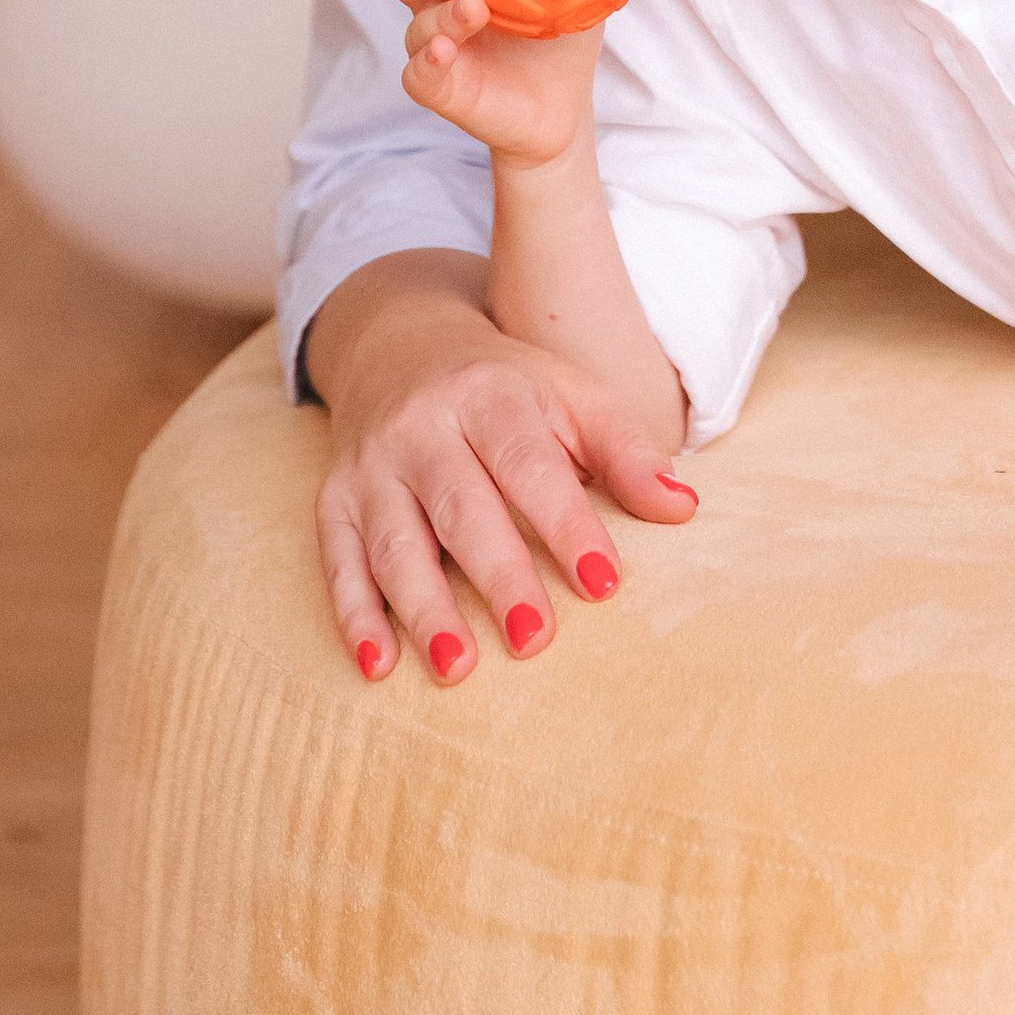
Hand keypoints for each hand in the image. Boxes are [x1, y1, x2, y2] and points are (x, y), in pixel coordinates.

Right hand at [307, 253, 698, 689]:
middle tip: (536, 642)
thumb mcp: (571, 395)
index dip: (567, 524)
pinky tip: (379, 665)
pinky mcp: (331, 499)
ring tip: (458, 670)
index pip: (531, 466)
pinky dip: (354, 614)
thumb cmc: (508, 387)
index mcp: (490, 394)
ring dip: (424, 609)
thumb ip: (624, 451)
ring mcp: (371, 466)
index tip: (604, 582)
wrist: (402, 345)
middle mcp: (423, 427)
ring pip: (394, 541)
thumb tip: (683, 508)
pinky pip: (337, 560)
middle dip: (498, 576)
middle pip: (462, 507)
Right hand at [385, 0, 601, 169]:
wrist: (561, 108)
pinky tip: (448, 47)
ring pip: (414, 21)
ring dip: (438, 11)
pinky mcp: (435, 85)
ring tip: (470, 3)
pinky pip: (422, 71)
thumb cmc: (564, 36)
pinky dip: (433, 56)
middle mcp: (435, 1)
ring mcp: (431, 43)